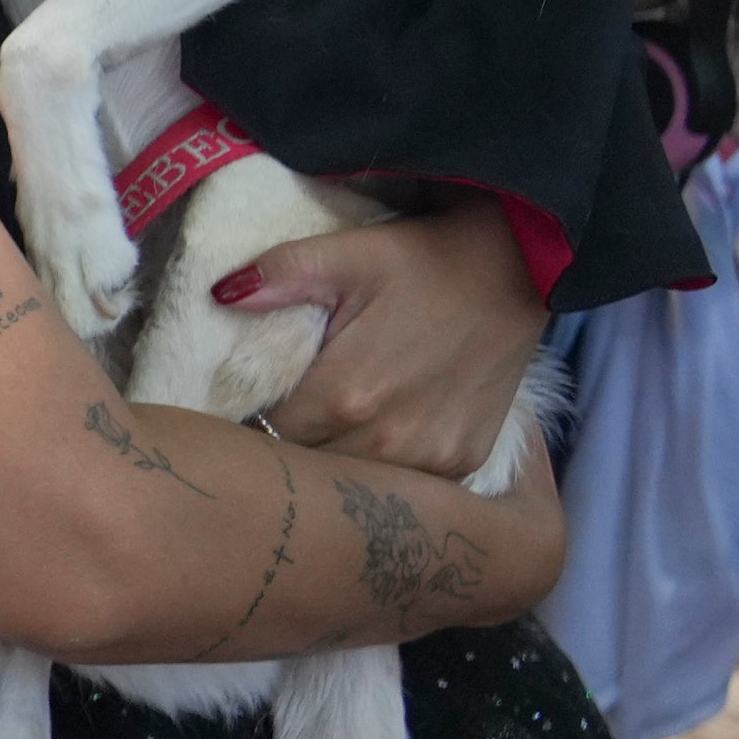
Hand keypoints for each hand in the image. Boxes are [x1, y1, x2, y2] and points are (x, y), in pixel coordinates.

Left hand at [225, 202, 546, 480]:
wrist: (519, 267)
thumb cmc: (423, 260)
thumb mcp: (347, 253)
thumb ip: (279, 275)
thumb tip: (219, 296)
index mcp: (346, 394)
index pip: (266, 432)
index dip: (251, 417)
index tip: (249, 400)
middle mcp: (388, 439)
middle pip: (308, 464)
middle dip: (288, 445)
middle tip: (284, 414)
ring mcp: (431, 457)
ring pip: (353, 482)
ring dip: (335, 460)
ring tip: (328, 425)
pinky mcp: (463, 461)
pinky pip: (403, 485)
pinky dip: (383, 468)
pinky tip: (375, 436)